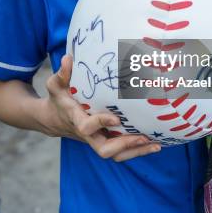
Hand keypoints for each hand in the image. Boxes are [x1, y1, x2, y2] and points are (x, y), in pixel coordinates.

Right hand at [43, 55, 160, 161]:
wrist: (55, 119)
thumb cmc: (59, 99)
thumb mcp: (56, 86)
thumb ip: (62, 74)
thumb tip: (68, 58)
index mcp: (77, 119)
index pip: (87, 126)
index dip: (101, 122)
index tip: (117, 117)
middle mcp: (89, 134)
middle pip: (104, 149)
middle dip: (123, 144)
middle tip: (141, 135)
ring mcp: (98, 139)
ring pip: (116, 154)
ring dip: (136, 151)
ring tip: (155, 144)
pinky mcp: (106, 140)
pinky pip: (122, 152)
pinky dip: (137, 151)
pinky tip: (155, 144)